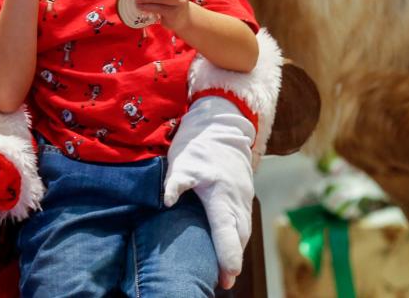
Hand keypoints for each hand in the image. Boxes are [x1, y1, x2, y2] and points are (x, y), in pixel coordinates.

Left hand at [164, 96, 254, 289]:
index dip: (227, 254)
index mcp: (221, 194)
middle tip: (223, 282)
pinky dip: (237, 239)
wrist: (222, 126)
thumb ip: (174, 182)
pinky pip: (243, 223)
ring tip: (225, 273)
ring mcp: (243, 199)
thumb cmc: (198, 145)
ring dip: (236, 251)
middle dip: (232, 260)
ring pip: (243, 231)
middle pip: (238, 237)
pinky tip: (229, 249)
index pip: (225, 230)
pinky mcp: (243, 197)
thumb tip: (166, 200)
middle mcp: (236, 200)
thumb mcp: (182, 161)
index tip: (228, 274)